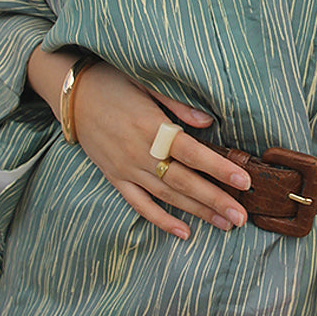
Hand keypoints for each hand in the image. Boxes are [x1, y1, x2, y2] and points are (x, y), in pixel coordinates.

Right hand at [27, 49, 250, 240]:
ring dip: (197, 212)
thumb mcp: (147, 83)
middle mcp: (139, 153)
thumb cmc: (114, 83)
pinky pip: (140, 205)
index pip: (191, 153)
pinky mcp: (115, 178)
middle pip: (183, 182)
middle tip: (241, 216)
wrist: (73, 95)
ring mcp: (126, 169)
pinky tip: (184, 232)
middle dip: (215, 200)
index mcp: (151, 127)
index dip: (218, 168)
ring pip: (166, 197)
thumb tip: (209, 122)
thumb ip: (178, 104)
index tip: (243, 181)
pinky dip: (161, 220)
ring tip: (225, 224)